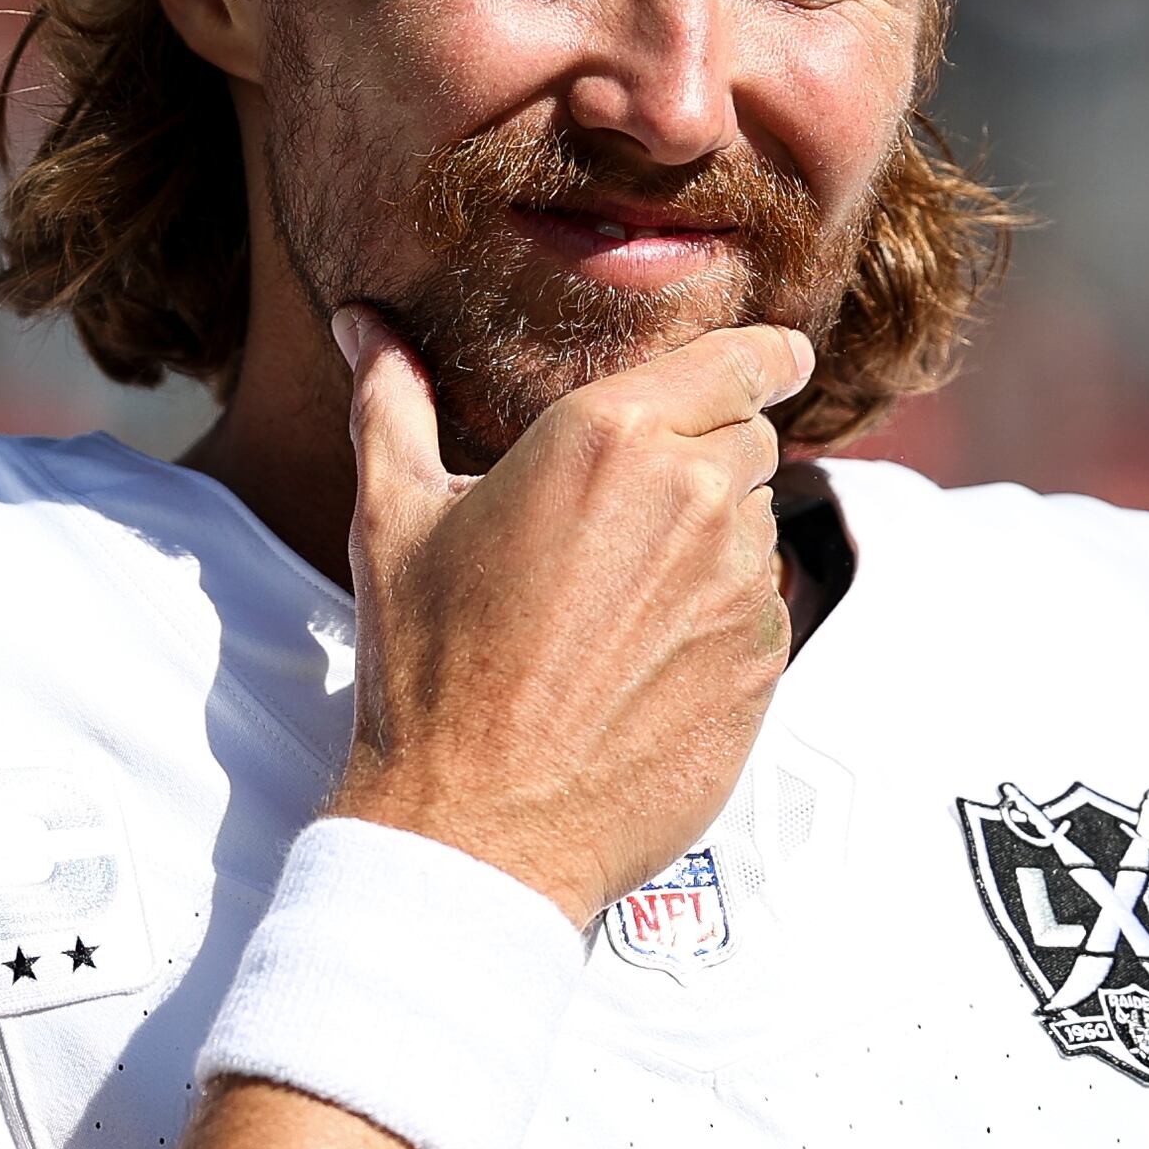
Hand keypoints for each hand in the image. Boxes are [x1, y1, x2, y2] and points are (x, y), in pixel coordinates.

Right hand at [318, 308, 809, 923]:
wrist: (478, 824)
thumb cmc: (426, 667)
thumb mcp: (393, 518)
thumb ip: (390, 402)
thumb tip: (365, 324)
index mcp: (612, 435)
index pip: (739, 361)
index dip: (765, 356)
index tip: (782, 357)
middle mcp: (696, 495)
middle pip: (749, 442)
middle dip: (704, 460)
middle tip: (625, 520)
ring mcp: (742, 583)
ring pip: (757, 527)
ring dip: (710, 545)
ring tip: (616, 606)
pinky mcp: (765, 661)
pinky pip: (764, 611)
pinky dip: (720, 621)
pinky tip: (641, 663)